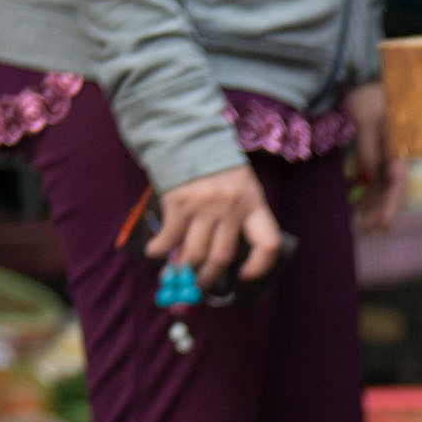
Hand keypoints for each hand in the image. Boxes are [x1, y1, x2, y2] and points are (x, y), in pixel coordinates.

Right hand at [146, 163, 281, 289]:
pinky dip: (161, 249)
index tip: (244, 275)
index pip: (266, 244)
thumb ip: (236, 218)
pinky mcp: (179, 202)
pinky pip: (170, 236)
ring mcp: (204, 205)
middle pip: (223, 256)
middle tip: (199, 287)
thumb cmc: (216, 167)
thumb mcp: (239, 187)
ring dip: (184, 270)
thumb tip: (215, 258)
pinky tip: (155, 253)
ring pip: (196, 252)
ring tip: (177, 277)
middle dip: (209, 277)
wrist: (188, 134)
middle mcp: (231, 206)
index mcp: (253, 203)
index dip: (259, 266)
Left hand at [345, 82, 403, 232]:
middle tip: (364, 230)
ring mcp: (385, 156)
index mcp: (398, 147)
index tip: (382, 223)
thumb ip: (368, 145)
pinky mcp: (375, 154)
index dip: (391, 204)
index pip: (397, 182)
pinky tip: (351, 203)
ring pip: (379, 187)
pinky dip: (362, 191)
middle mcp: (394, 156)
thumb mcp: (365, 115)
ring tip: (356, 224)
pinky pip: (370, 178)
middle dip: (378, 211)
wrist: (369, 80)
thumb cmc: (371, 94)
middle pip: (389, 190)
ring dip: (369, 205)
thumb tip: (369, 175)